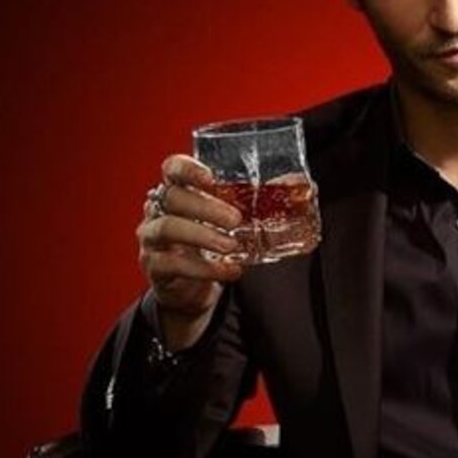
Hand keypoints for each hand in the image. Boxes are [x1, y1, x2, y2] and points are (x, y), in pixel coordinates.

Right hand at [136, 154, 242, 348]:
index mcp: (177, 191)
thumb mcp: (226, 222)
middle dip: (205, 206)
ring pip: (168, 228)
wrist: (190, 289)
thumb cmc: (210, 244)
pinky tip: (231, 270)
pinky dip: (205, 268)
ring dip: (203, 235)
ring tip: (232, 245)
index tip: (211, 178)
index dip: (188, 169)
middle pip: (173, 197)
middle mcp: (157, 211)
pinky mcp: (155, 267)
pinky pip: (174, 264)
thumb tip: (305, 192)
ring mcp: (152, 239)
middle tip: (235, 219)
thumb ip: (251, 206)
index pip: (172, 169)